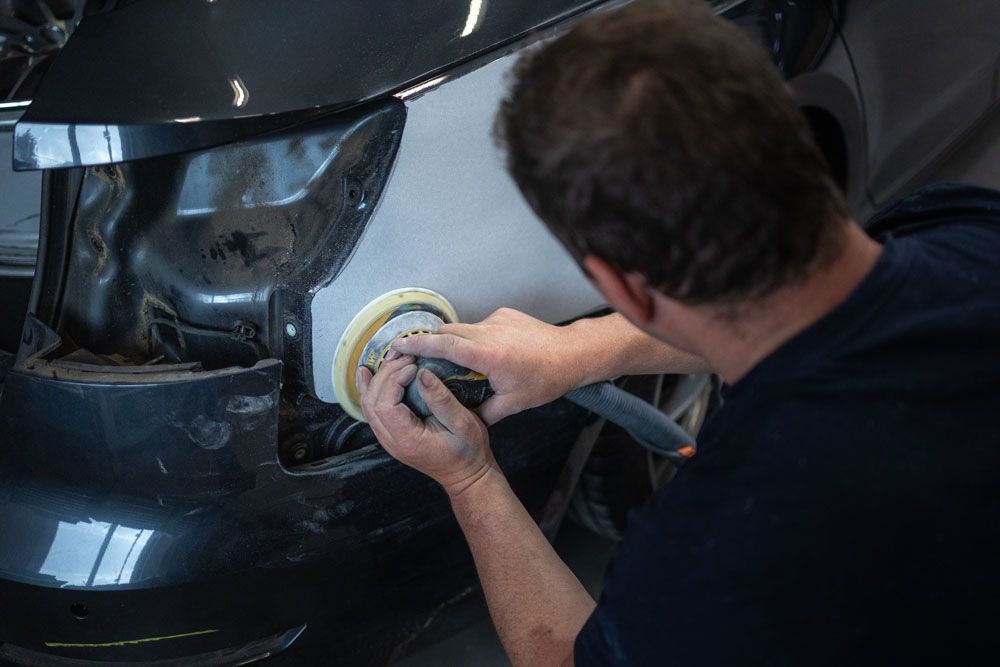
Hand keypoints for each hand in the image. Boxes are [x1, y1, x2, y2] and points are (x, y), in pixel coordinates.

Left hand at [357, 355, 495, 496]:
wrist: (466, 475)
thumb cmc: (468, 451)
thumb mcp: (463, 423)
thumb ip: (441, 399)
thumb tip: (422, 374)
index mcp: (408, 439)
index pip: (385, 405)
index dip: (394, 379)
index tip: (414, 366)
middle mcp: (391, 441)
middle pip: (372, 402)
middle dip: (385, 374)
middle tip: (406, 358)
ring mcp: (388, 440)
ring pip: (368, 405)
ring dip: (376, 379)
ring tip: (391, 358)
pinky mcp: (391, 434)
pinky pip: (373, 410)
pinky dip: (370, 389)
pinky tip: (368, 374)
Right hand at [392, 308, 582, 424]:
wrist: (573, 354)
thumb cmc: (545, 379)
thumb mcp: (512, 404)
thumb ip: (483, 413)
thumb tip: (463, 421)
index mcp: (487, 354)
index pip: (443, 344)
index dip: (417, 345)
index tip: (398, 346)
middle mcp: (489, 331)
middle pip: (447, 332)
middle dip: (430, 343)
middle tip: (415, 356)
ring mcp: (497, 319)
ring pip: (463, 328)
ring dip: (455, 342)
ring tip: (454, 362)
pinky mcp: (505, 314)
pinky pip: (481, 325)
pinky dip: (476, 338)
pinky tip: (487, 354)